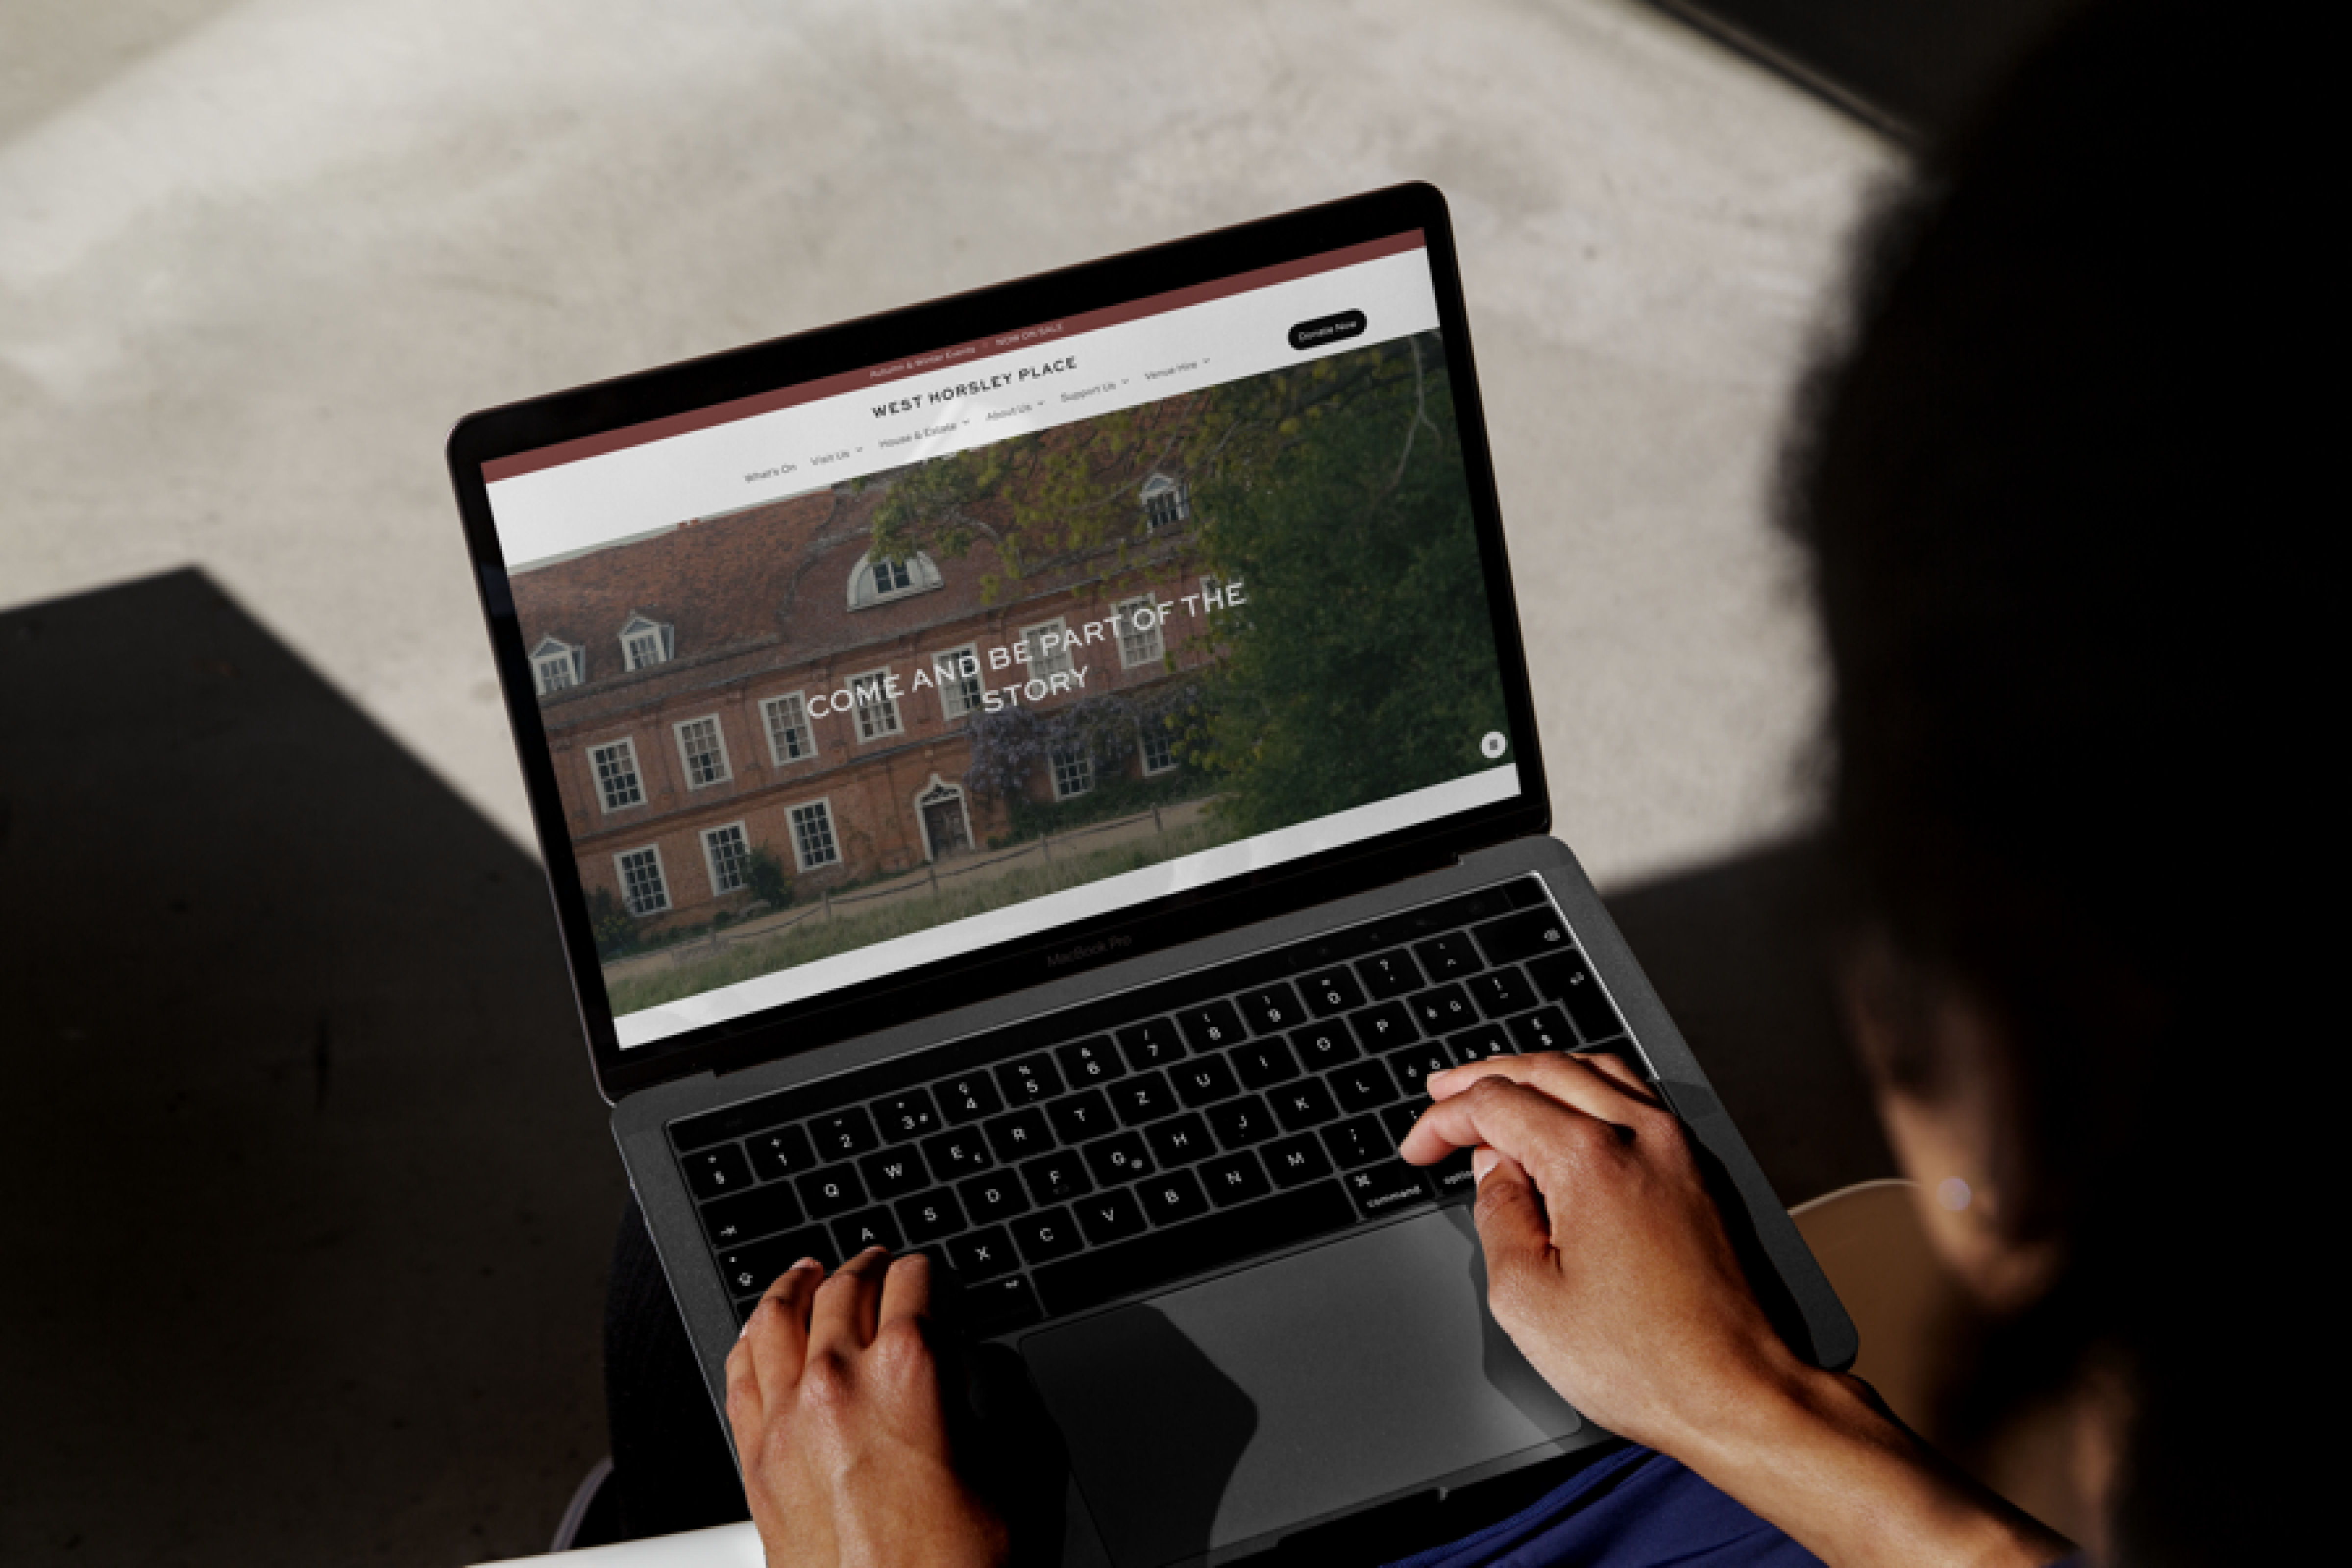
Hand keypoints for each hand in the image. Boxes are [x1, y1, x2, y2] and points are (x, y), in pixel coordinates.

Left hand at [725, 1248, 1009, 1567]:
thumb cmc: (954, 1567)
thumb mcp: (1012, 1469)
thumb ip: (999, 1402)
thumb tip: (986, 1374)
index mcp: (909, 1372)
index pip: (916, 1281)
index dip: (930, 1272)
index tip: (932, 1278)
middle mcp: (840, 1381)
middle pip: (846, 1287)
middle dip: (869, 1266)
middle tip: (880, 1263)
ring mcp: (789, 1417)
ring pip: (778, 1316)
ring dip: (799, 1285)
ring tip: (811, 1273)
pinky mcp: (757, 1457)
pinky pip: (740, 1371)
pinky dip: (750, 1337)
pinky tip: (761, 1331)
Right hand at [1399, 1050, 1799, 1455]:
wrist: (1738, 1393)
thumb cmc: (1644, 1361)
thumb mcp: (1527, 1298)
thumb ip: (1498, 1217)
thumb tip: (1494, 1174)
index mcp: (1590, 1158)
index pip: (1496, 1104)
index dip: (1443, 1121)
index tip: (1418, 1148)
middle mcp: (1639, 1135)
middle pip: (1544, 1070)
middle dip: (1481, 1079)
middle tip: (1441, 1096)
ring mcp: (1676, 1149)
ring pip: (1595, 1071)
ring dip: (1536, 1075)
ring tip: (1498, 1094)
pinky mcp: (1697, 1172)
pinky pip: (1634, 1098)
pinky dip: (1586, 1090)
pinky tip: (1567, 1117)